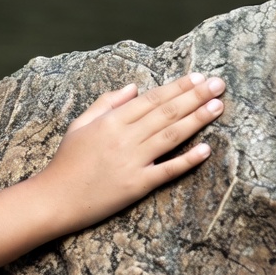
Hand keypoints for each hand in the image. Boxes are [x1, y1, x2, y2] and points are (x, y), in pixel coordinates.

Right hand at [36, 72, 224, 234]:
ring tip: (218, 106)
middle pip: (167, 113)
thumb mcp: (80, 123)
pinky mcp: (138, 185)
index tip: (198, 76)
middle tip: (218, 84)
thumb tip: (134, 88)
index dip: (177, 87)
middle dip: (195, 96)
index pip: (151, 98)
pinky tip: (206, 149)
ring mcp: (133, 161)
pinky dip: (187, 159)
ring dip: (198, 120)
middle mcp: (125, 137)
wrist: (56, 197)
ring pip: (171, 136)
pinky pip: (168, 170)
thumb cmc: (68, 159)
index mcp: (111, 120)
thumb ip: (107, 103)